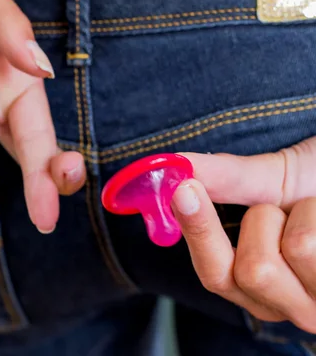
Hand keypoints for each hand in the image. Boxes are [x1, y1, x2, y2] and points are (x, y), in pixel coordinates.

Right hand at [171, 137, 315, 332]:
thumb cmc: (313, 182)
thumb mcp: (269, 177)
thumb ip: (220, 176)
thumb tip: (170, 166)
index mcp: (254, 288)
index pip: (214, 275)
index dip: (197, 231)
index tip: (182, 190)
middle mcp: (287, 306)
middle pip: (253, 273)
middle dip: (262, 221)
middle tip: (277, 205)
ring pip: (291, 254)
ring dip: (298, 214)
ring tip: (311, 209)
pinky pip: (311, 243)